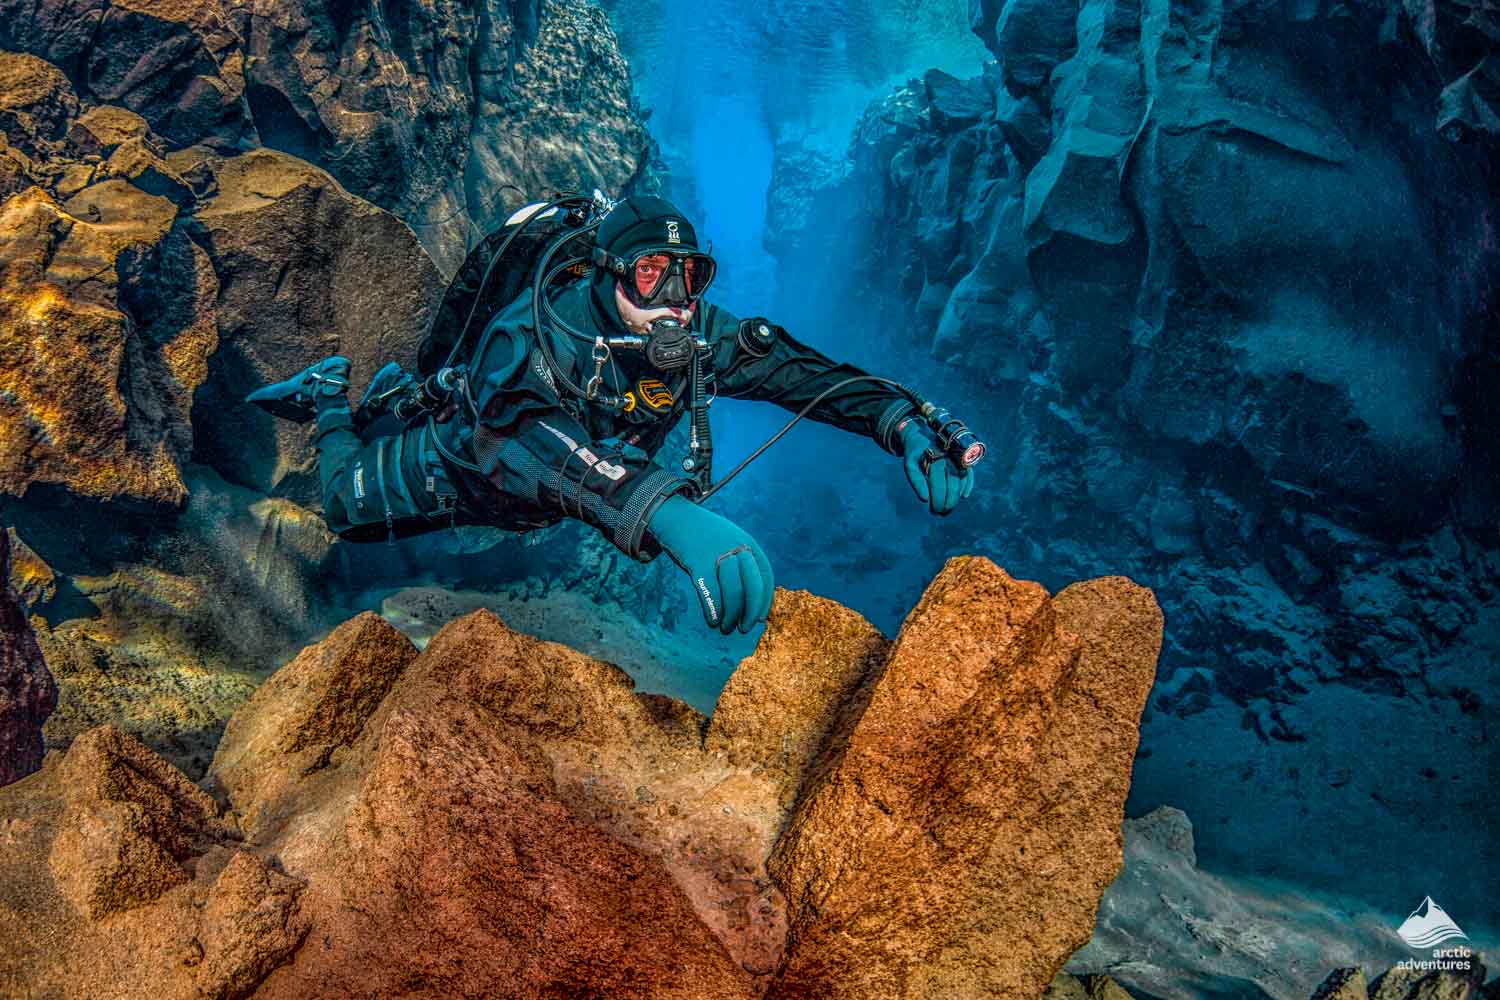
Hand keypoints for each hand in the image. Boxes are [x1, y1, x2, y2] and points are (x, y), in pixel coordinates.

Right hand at [646, 495, 774, 633]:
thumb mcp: (729, 541)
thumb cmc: (704, 536)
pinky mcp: (697, 561)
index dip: (764, 601)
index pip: (765, 576)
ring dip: (730, 615)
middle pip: (752, 586)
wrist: (676, 517)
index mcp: (748, 543)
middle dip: (750, 611)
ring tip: (724, 628)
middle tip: (743, 628)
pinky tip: (712, 621)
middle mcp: (737, 547)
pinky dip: (713, 608)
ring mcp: (718, 554)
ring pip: (732, 591)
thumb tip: (749, 602)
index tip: (759, 618)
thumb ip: (741, 564)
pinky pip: (710, 590)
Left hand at [900, 420, 974, 515]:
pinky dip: (968, 484)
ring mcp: (957, 456)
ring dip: (957, 496)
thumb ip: (916, 480)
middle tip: (942, 512)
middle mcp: (948, 456)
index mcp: (934, 458)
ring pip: (961, 479)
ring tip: (949, 508)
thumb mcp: (910, 464)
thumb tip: (924, 499)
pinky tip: (964, 496)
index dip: (937, 499)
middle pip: (952, 483)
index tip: (934, 510)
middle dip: (948, 501)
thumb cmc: (914, 453)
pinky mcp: (962, 457)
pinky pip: (968, 472)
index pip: (938, 483)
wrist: (921, 433)